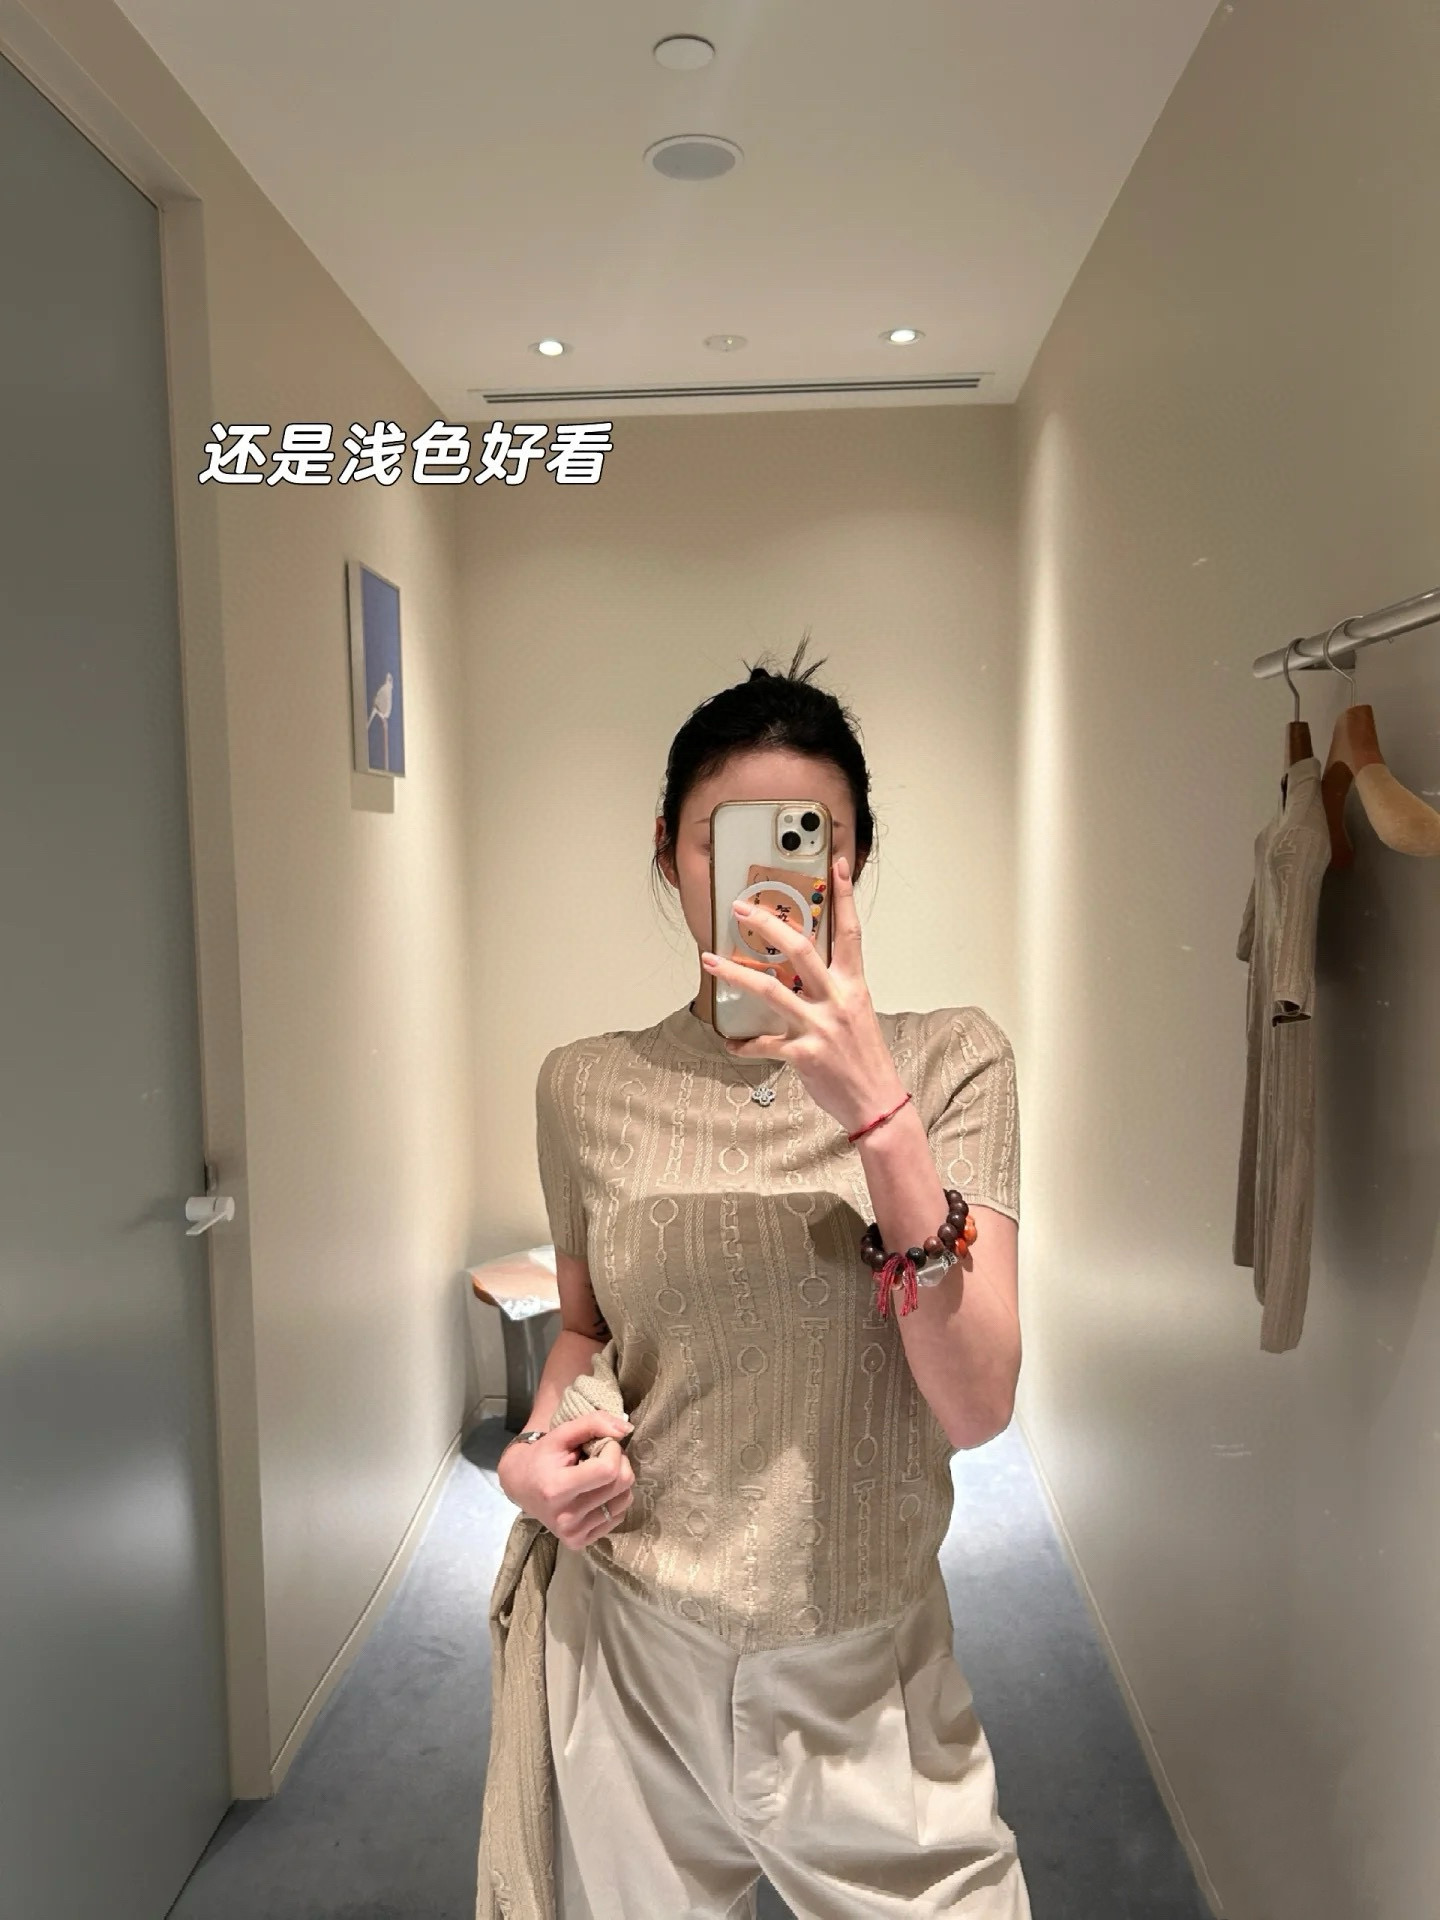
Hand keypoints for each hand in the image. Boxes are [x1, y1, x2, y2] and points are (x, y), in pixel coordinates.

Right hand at [498, 1409, 635, 1548]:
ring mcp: (573, 1534)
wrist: (520, 1485)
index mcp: (557, 1489)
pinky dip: (613, 1500)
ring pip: (624, 1501)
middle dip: (619, 1462)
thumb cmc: (542, 1455)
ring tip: (598, 1474)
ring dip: (618, 1481)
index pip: (608, 1469)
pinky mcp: (579, 1542)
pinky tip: (595, 1492)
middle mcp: (565, 1517)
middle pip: (620, 1485)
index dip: (613, 1450)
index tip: (602, 1444)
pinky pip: (618, 1517)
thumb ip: (593, 1423)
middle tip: (601, 1457)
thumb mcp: (562, 1433)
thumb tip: (626, 1429)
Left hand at [701, 853, 907, 1135]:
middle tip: (741, 909)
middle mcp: (837, 1000)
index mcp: (853, 986)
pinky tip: (730, 1042)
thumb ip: (832, 991)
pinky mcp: (803, 1054)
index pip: (850, 932)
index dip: (844, 897)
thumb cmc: (864, 1058)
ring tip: (710, 961)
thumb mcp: (857, 1014)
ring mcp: (820, 1026)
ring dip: (735, 974)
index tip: (838, 864)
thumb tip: (800, 975)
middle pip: (800, 950)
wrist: (876, 1103)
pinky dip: (743, 1044)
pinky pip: (763, 1044)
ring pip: (770, 990)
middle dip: (768, 925)